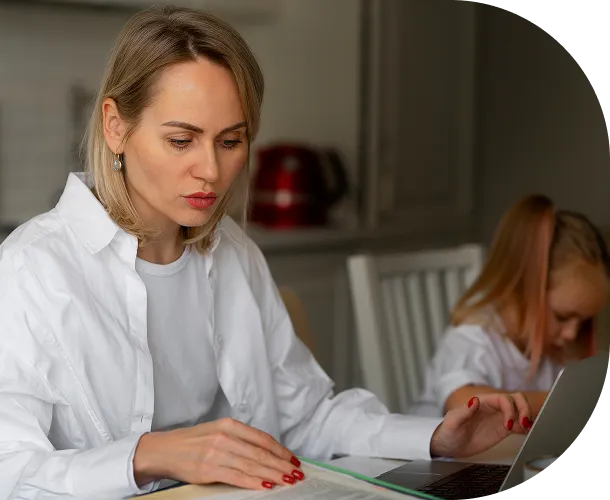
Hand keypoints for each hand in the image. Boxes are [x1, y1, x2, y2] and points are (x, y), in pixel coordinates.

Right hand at [133, 418, 304, 489]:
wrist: (163, 450)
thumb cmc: (191, 443)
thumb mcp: (216, 433)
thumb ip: (239, 440)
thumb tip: (265, 453)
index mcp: (228, 425)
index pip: (261, 438)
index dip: (280, 450)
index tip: (292, 458)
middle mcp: (224, 437)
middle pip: (260, 452)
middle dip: (282, 464)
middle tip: (297, 472)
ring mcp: (216, 453)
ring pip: (252, 465)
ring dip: (273, 474)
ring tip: (288, 480)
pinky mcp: (208, 469)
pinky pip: (237, 477)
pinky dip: (254, 482)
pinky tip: (266, 485)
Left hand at [430, 393, 532, 458]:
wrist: (449, 445)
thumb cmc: (449, 432)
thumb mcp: (453, 422)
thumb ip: (464, 412)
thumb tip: (474, 400)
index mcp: (482, 402)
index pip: (503, 399)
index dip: (510, 409)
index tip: (507, 425)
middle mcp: (492, 407)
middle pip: (516, 399)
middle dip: (524, 408)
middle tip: (524, 423)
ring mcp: (498, 417)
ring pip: (520, 409)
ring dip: (527, 416)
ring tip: (526, 429)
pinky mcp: (502, 429)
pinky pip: (518, 424)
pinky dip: (525, 427)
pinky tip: (525, 433)